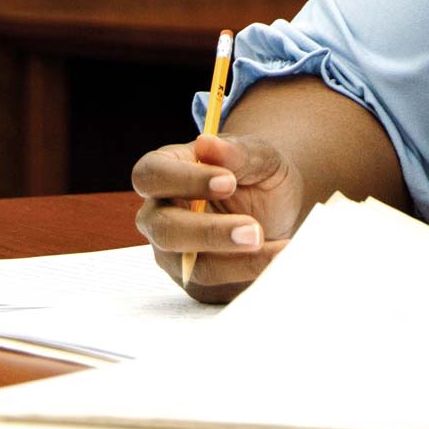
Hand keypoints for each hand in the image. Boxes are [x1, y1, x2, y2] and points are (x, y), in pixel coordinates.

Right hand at [132, 133, 303, 301]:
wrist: (277, 208)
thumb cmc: (257, 174)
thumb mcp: (258, 156)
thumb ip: (236, 152)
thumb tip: (205, 143)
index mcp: (165, 171)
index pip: (151, 175)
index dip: (183, 180)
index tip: (228, 182)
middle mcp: (159, 214)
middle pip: (164, 228)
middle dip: (209, 232)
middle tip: (253, 229)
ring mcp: (173, 253)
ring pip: (191, 265)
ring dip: (236, 259)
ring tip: (276, 245)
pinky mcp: (195, 282)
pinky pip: (216, 285)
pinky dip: (249, 272)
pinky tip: (277, 256)